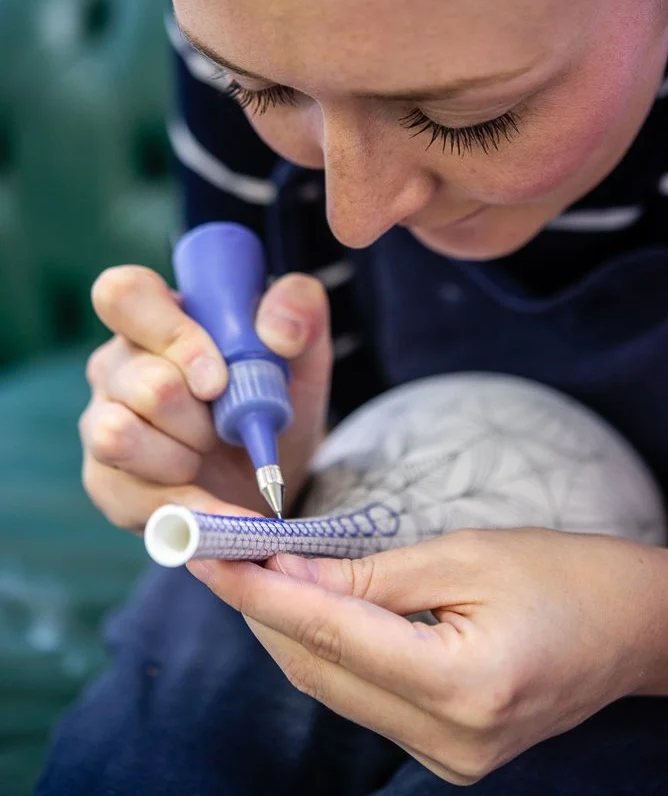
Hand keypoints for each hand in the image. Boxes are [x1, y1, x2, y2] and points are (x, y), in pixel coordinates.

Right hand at [81, 265, 330, 529]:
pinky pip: (130, 496)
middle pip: (143, 383)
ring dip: (184, 459)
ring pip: (117, 435)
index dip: (174, 337)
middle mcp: (118, 364)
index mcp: (157, 316)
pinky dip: (189, 508)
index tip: (219, 381)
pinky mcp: (104, 481)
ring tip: (209, 459)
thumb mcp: (303, 352)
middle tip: (228, 430)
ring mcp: (101, 420)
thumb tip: (278, 330)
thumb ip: (301, 312)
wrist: (272, 476)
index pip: (124, 294)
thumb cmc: (275, 399)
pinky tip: (220, 508)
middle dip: (202, 419)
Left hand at [188, 528, 666, 785]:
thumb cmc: (561, 576)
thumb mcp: (464, 556)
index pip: (331, 634)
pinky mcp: (445, 751)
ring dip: (285, 631)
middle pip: (319, 671)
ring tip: (249, 575)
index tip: (207, 556)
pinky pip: (361, 699)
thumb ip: (369, 576)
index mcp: (464, 684)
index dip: (259, 593)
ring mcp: (448, 757)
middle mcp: (451, 740)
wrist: (630, 628)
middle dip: (260, 612)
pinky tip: (303, 611)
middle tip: (219, 555)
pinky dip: (324, 651)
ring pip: (333, 688)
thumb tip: (286, 573)